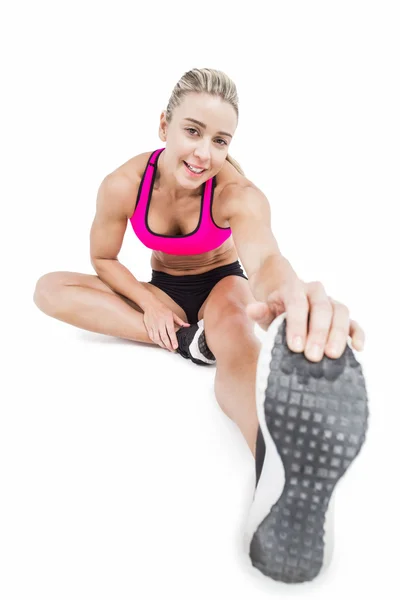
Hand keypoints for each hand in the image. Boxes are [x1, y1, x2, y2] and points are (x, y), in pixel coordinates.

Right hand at [143, 299, 189, 351]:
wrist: (150, 304)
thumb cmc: (162, 308)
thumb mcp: (172, 313)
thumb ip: (180, 321)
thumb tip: (187, 326)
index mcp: (167, 319)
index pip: (171, 332)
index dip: (173, 340)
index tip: (175, 346)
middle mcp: (160, 323)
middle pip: (164, 337)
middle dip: (168, 345)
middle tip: (172, 350)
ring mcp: (153, 325)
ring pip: (157, 338)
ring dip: (162, 345)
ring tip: (167, 348)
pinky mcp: (149, 327)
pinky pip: (152, 336)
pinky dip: (156, 341)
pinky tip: (160, 343)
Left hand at [246, 280, 364, 361]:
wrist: (284, 291)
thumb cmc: (274, 306)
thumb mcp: (265, 309)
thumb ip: (260, 311)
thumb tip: (252, 309)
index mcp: (294, 288)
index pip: (297, 304)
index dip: (297, 325)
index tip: (295, 347)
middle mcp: (315, 291)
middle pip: (321, 308)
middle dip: (318, 333)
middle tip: (313, 357)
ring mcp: (330, 301)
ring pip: (340, 312)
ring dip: (338, 334)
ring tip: (332, 355)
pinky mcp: (341, 315)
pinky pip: (353, 321)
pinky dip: (357, 333)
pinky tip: (357, 348)